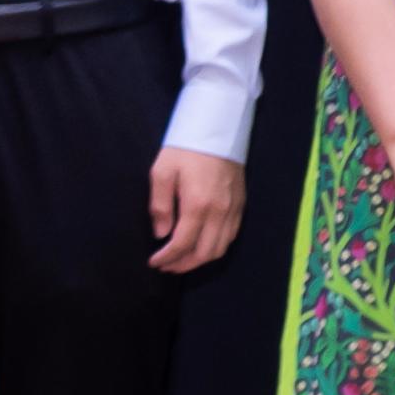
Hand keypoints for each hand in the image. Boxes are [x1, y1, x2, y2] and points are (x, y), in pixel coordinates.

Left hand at [149, 148, 244, 273]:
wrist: (218, 128)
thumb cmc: (185, 148)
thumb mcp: (162, 172)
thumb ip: (160, 206)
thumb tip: (161, 233)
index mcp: (197, 205)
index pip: (182, 244)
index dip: (167, 258)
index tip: (154, 261)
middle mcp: (219, 212)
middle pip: (203, 253)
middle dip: (183, 265)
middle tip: (166, 266)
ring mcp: (233, 210)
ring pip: (220, 249)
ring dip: (200, 260)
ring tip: (182, 261)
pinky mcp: (241, 205)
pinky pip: (230, 237)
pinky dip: (216, 248)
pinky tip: (202, 245)